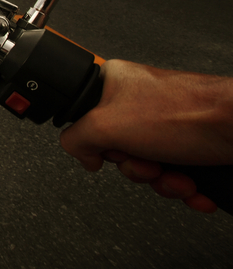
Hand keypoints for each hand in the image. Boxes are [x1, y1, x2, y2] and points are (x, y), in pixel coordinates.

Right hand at [60, 59, 232, 212]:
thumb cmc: (186, 114)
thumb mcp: (106, 125)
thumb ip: (74, 137)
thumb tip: (78, 151)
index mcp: (113, 83)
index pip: (82, 116)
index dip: (94, 141)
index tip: (105, 151)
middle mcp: (138, 100)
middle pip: (117, 149)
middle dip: (135, 168)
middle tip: (147, 162)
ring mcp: (165, 122)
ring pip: (146, 165)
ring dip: (162, 182)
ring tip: (177, 175)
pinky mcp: (189, 143)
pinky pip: (173, 172)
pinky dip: (183, 186)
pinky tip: (193, 185)